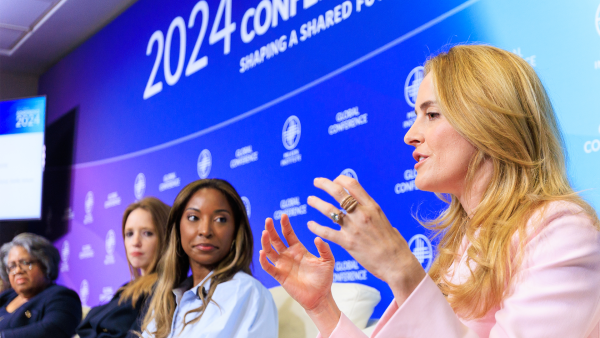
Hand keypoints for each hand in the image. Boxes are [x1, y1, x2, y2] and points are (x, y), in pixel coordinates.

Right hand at [260, 215, 340, 336]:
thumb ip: (324, 249)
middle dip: (271, 230)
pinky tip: (263, 252)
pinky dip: (263, 260)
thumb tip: (317, 238)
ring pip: (270, 251)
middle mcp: (288, 255)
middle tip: (268, 220)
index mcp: (298, 249)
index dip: (285, 225)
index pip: (289, 234)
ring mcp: (282, 265)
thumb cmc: (324, 279)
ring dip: (266, 242)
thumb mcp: (328, 261)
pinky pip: (268, 267)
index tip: (283, 215)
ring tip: (264, 232)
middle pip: (276, 239)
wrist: (320, 297)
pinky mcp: (279, 275)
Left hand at [307, 176, 425, 303]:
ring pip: (329, 210)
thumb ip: (372, 214)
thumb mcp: (385, 221)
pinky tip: (310, 225)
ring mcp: (354, 228)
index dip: (340, 179)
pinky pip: (327, 232)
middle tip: (316, 182)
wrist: (397, 264)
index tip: (335, 181)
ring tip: (310, 200)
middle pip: (338, 192)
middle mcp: (362, 214)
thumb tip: (365, 209)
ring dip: (317, 203)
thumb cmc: (395, 245)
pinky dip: (316, 227)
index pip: (353, 185)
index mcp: (372, 207)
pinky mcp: (348, 243)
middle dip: (324, 184)